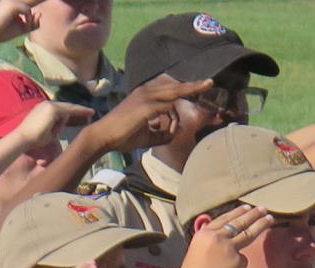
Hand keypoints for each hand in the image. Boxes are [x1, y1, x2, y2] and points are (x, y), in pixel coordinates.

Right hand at [0, 0, 41, 47]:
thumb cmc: (1, 32)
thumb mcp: (20, 28)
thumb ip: (31, 23)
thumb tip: (40, 14)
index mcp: (11, 5)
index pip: (27, 5)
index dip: (33, 15)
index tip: (33, 23)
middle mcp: (10, 1)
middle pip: (30, 2)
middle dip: (35, 12)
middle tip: (27, 25)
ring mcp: (10, 1)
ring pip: (29, 7)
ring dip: (31, 20)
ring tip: (25, 28)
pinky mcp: (11, 5)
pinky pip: (27, 10)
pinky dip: (29, 20)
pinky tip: (24, 26)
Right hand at [14, 100, 92, 147]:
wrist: (25, 138)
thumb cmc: (34, 140)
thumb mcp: (48, 134)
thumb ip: (55, 130)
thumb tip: (59, 134)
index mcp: (44, 110)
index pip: (61, 111)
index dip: (72, 115)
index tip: (82, 118)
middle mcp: (46, 105)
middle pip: (66, 107)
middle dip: (78, 110)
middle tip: (91, 113)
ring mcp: (49, 106)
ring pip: (69, 107)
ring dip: (81, 110)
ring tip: (92, 113)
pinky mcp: (53, 109)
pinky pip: (69, 111)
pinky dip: (79, 112)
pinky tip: (89, 114)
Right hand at [88, 78, 211, 153]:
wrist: (104, 137)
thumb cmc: (124, 136)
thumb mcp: (149, 135)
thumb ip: (164, 133)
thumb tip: (176, 132)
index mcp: (146, 96)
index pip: (169, 90)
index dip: (185, 90)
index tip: (201, 88)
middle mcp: (146, 92)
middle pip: (175, 87)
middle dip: (193, 86)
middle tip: (210, 83)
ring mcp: (145, 98)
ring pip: (174, 93)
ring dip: (190, 93)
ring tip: (205, 89)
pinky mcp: (146, 107)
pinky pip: (168, 109)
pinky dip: (173, 120)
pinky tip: (170, 129)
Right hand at [178, 205, 273, 267]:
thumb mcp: (197, 250)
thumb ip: (211, 242)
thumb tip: (226, 239)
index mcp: (205, 233)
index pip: (224, 219)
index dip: (237, 213)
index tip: (247, 207)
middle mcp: (217, 237)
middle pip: (239, 223)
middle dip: (253, 214)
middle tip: (264, 208)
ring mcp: (228, 248)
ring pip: (248, 234)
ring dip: (261, 224)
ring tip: (271, 218)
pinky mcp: (237, 261)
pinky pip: (242, 262)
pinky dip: (238, 267)